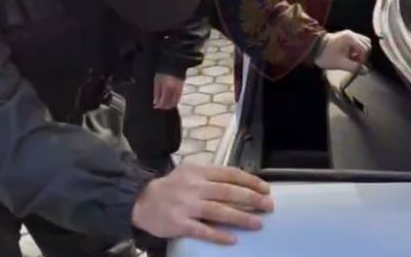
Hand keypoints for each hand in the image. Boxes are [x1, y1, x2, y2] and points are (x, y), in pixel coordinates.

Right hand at [131, 164, 273, 244]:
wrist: (141, 200)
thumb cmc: (172, 186)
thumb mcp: (190, 171)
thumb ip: (212, 175)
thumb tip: (240, 182)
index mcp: (200, 172)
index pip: (230, 174)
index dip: (250, 181)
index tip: (265, 189)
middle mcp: (195, 187)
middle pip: (228, 192)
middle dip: (252, 199)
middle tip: (268, 206)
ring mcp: (187, 205)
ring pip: (219, 211)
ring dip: (241, 218)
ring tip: (258, 224)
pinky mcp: (180, 224)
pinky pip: (203, 230)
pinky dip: (219, 235)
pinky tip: (233, 239)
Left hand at [153, 74, 184, 109]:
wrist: (174, 65)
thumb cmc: (163, 73)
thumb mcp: (157, 82)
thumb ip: (156, 93)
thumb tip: (155, 102)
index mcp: (167, 89)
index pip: (163, 102)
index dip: (159, 106)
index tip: (155, 106)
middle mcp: (174, 91)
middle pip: (170, 104)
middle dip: (164, 106)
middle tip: (159, 106)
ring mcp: (179, 90)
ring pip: (175, 102)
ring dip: (170, 105)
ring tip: (164, 104)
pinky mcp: (182, 89)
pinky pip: (178, 98)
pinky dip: (174, 101)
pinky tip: (170, 100)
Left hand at [314, 30, 371, 72]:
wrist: (312, 48)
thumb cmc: (325, 55)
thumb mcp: (340, 63)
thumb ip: (354, 67)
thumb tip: (366, 71)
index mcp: (350, 38)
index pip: (365, 49)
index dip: (364, 59)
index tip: (358, 67)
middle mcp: (351, 34)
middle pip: (366, 44)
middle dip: (363, 55)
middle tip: (356, 64)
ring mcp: (348, 35)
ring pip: (362, 43)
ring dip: (360, 52)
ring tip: (353, 60)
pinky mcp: (345, 37)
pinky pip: (357, 43)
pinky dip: (356, 50)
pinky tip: (349, 56)